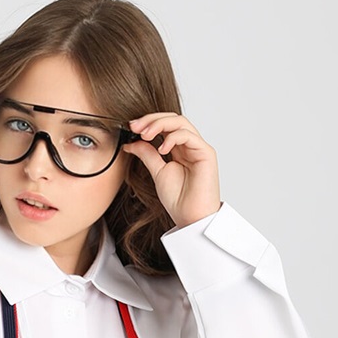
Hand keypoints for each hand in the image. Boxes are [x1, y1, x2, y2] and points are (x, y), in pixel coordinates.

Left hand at [123, 112, 220, 228]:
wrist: (191, 218)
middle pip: (172, 119)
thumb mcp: (157, 172)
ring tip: (144, 135)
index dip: (148, 123)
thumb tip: (131, 142)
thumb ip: (147, 154)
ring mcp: (198, 148)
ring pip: (180, 122)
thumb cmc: (179, 200)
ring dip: (159, 124)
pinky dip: (173, 138)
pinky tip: (161, 149)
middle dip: (151, 119)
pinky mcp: (206, 153)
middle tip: (134, 126)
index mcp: (179, 149)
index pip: (165, 126)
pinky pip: (188, 135)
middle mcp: (190, 145)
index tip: (131, 127)